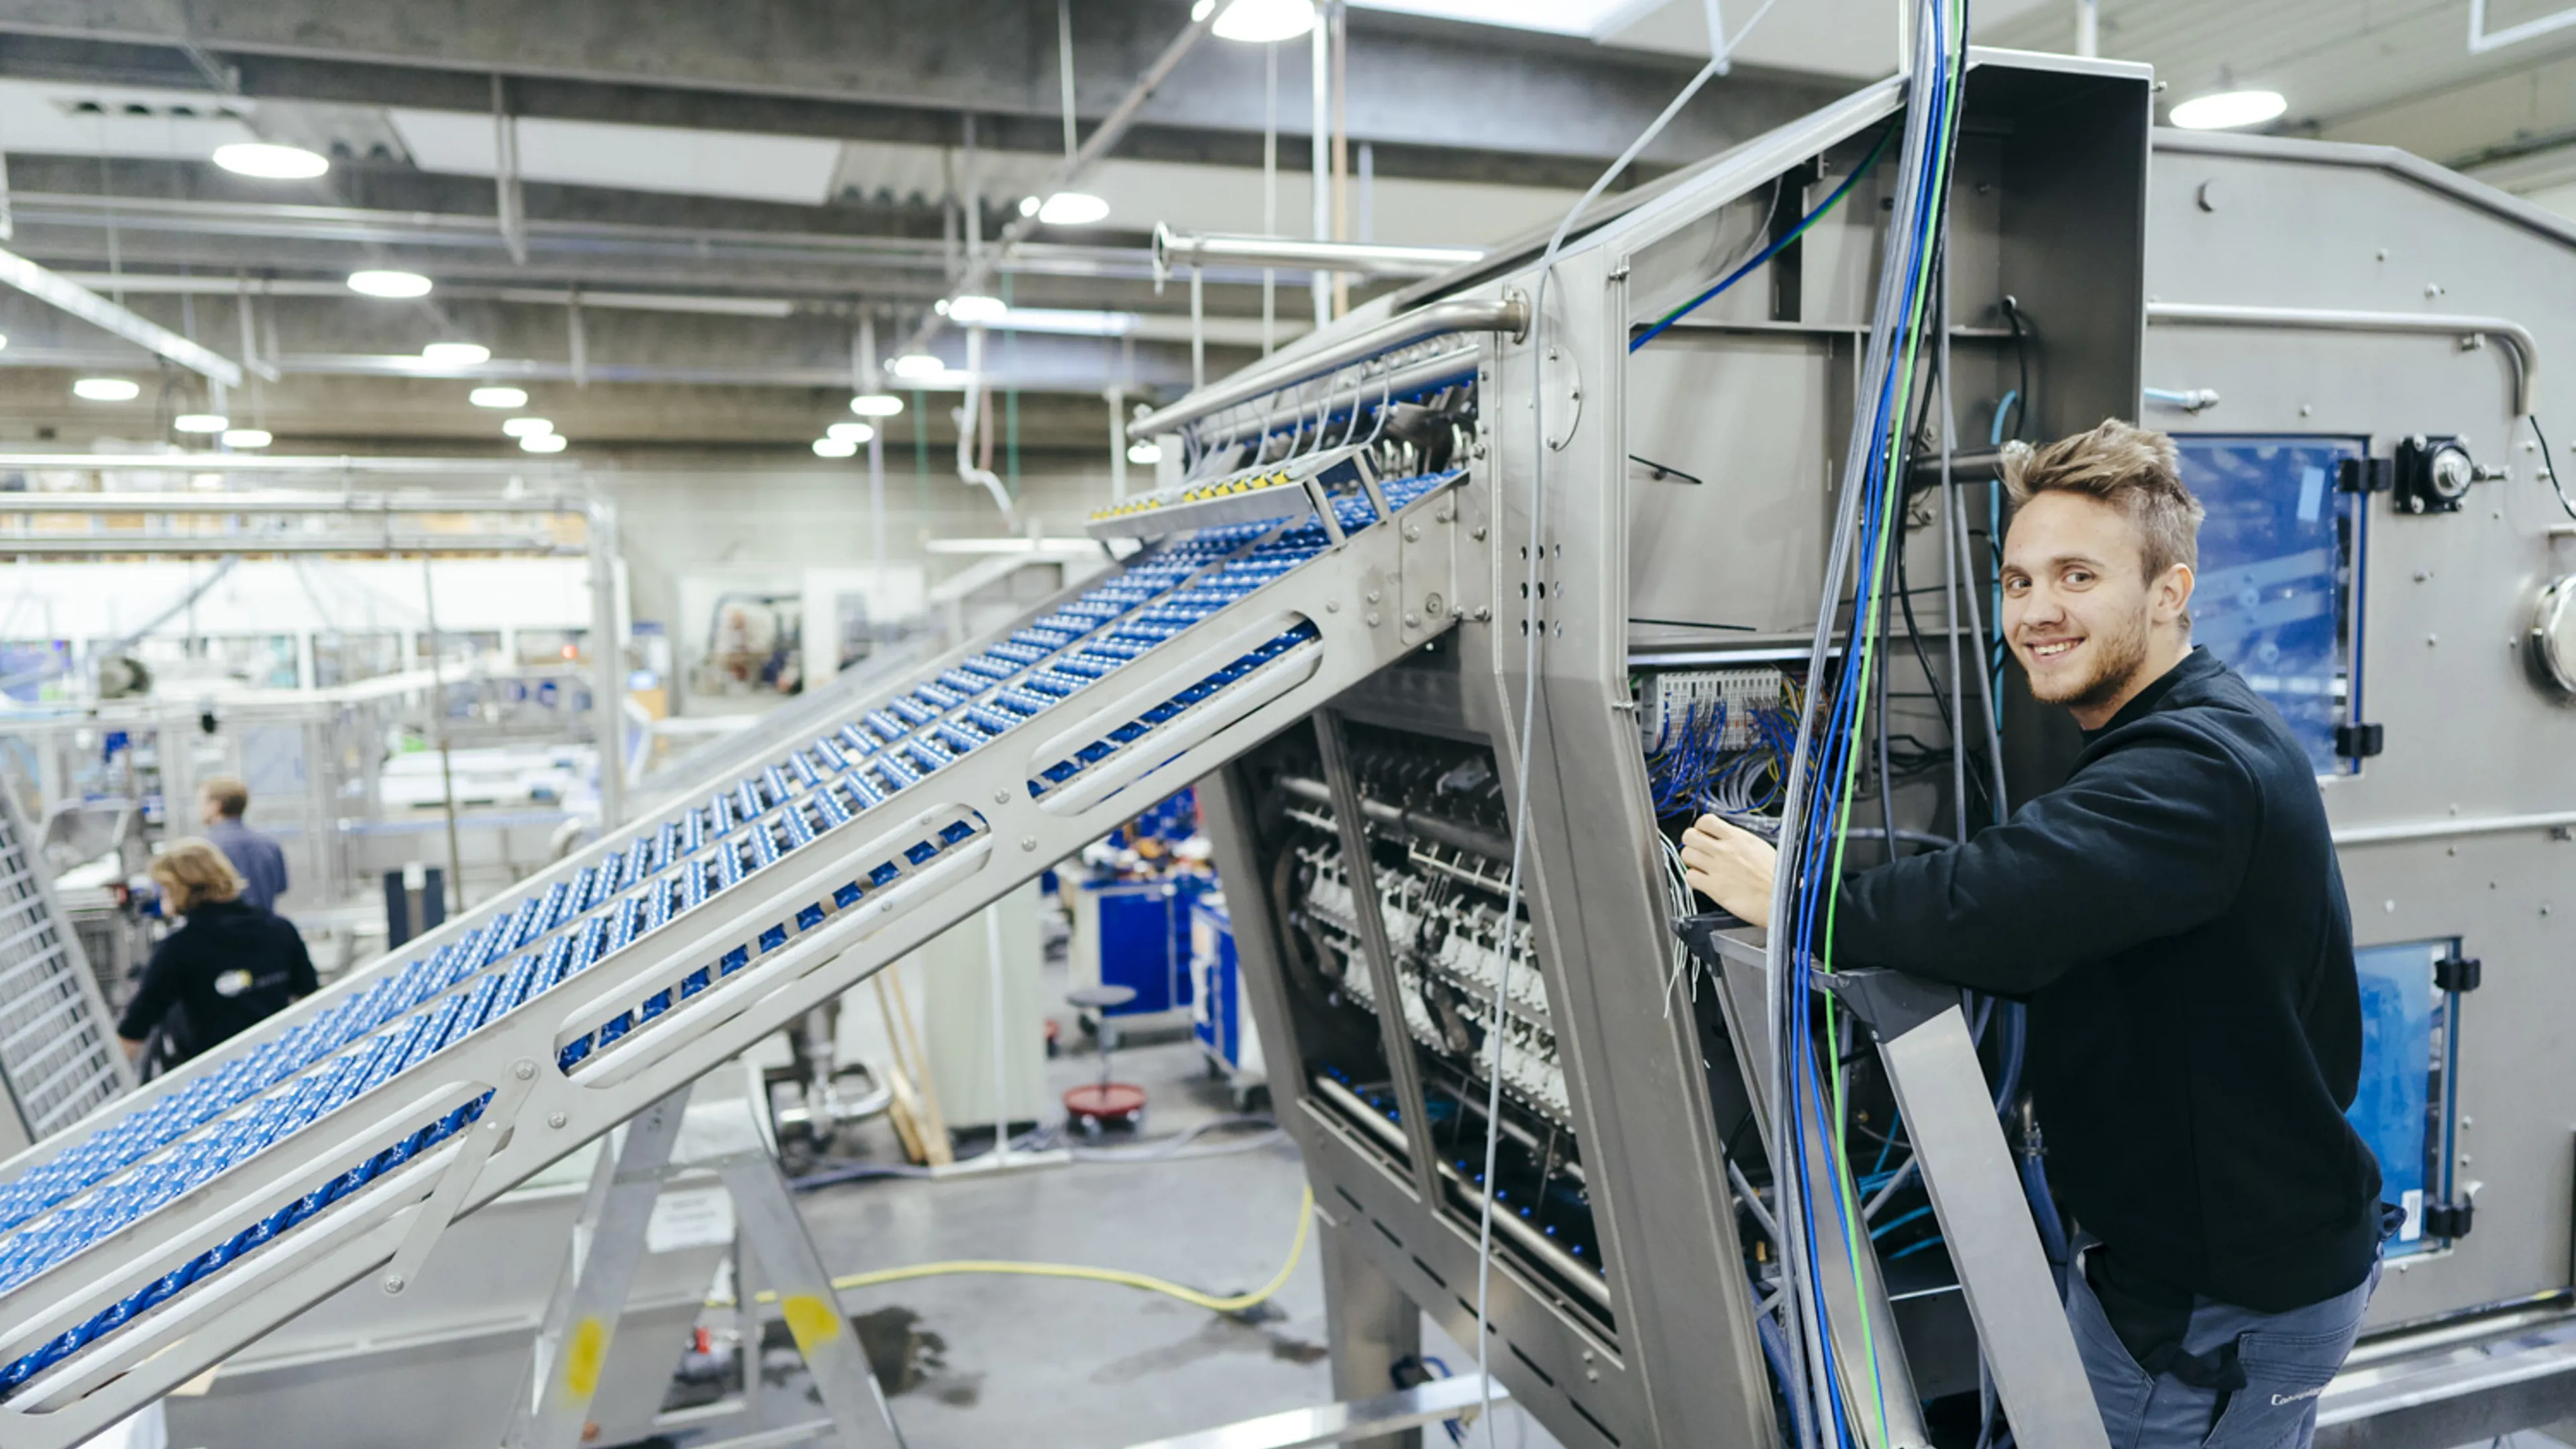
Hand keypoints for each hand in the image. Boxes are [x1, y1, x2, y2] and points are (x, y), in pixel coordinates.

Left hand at [1679, 815, 1776, 929]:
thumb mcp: (1761, 848)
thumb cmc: (1779, 877)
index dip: (1700, 827)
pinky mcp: (1714, 888)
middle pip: (1689, 836)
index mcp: (1738, 838)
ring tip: (1701, 867)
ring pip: (1686, 855)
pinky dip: (1693, 879)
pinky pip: (1690, 877)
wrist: (1784, 899)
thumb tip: (1728, 839)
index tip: (1703, 834)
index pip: (1706, 821)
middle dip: (1690, 843)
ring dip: (1691, 861)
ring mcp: (1717, 868)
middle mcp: (1725, 850)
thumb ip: (1740, 842)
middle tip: (1698, 850)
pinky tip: (1703, 882)